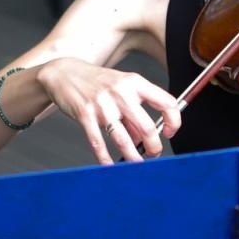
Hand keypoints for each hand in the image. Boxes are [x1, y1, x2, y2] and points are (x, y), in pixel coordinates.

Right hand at [38, 57, 181, 163]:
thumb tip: (142, 139)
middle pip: (146, 127)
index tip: (168, 132)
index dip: (173, 121)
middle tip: (153, 154)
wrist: (65, 73)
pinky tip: (109, 164)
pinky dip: (105, 158)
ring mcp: (102, 104)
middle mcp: (121, 93)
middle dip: (153, 146)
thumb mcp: (121, 90)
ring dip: (133, 156)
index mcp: (136, 83)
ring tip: (136, 163)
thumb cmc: (98, 82)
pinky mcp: (85, 114)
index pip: (166, 102)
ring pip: (123, 139)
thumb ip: (133, 113)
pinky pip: (98, 142)